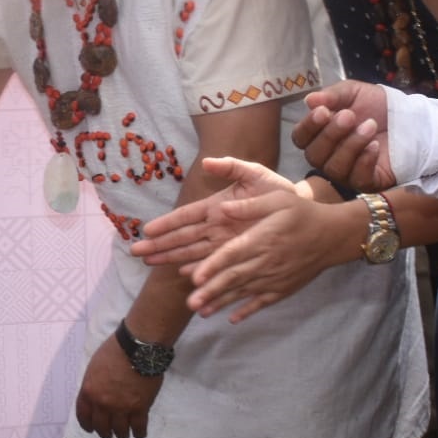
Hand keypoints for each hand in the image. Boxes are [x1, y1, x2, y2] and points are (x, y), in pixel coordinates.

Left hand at [74, 336, 162, 437]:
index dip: (87, 425)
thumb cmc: (115, 350)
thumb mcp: (94, 367)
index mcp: (88, 391)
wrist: (137, 348)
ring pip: (120, 431)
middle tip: (109, 433)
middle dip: (105, 432)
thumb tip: (96, 395)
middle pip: (101, 427)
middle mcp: (102, 403)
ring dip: (122, 434)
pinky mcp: (140, 408)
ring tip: (125, 434)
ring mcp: (122, 407)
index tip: (91, 429)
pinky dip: (139, 433)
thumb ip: (93, 384)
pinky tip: (139, 433)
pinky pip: (138, 428)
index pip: (83, 416)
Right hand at [133, 157, 295, 266]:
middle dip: (159, 245)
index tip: (147, 229)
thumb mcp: (255, 173)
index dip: (167, 223)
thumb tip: (208, 162)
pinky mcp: (237, 255)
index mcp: (216, 206)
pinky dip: (200, 270)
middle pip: (182, 237)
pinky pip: (215, 264)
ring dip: (171, 258)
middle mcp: (216, 227)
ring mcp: (225, 243)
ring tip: (150, 264)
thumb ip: (232, 167)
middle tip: (136, 252)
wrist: (301, 210)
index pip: (186, 216)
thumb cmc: (276, 190)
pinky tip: (184, 275)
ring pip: (192, 253)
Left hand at [181, 181, 360, 323]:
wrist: (333, 235)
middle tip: (190, 303)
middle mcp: (267, 261)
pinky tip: (232, 319)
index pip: (233, 254)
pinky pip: (263, 302)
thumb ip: (249, 205)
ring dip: (221, 303)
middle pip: (234, 278)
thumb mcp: (278, 199)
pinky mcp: (283, 288)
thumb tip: (222, 207)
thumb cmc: (303, 214)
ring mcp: (275, 278)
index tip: (195, 277)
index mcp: (263, 239)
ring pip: (244, 292)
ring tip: (201, 312)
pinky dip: (247, 311)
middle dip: (211, 291)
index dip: (213, 266)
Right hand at [291, 81, 395, 190]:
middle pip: (314, 155)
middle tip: (350, 116)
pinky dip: (365, 160)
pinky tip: (375, 145)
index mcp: (320, 135)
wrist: (409, 116)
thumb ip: (332, 96)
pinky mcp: (367, 182)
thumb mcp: (354, 93)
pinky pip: (357, 178)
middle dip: (331, 134)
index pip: (301, 138)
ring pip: (335, 168)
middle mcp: (328, 157)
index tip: (323, 112)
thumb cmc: (376, 105)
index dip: (308, 127)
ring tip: (369, 126)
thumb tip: (308, 100)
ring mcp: (346, 172)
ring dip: (351, 145)